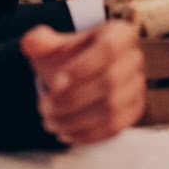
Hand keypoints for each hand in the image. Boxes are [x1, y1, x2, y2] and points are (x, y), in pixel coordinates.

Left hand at [23, 22, 145, 144]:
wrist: (81, 73)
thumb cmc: (69, 57)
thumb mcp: (53, 46)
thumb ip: (40, 42)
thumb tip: (31, 42)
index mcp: (119, 34)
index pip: (109, 49)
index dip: (83, 68)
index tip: (56, 83)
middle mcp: (133, 58)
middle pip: (110, 82)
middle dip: (73, 99)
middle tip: (45, 107)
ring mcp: (137, 86)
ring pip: (112, 109)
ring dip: (76, 120)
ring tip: (51, 122)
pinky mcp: (134, 110)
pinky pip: (115, 127)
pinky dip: (88, 134)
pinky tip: (66, 133)